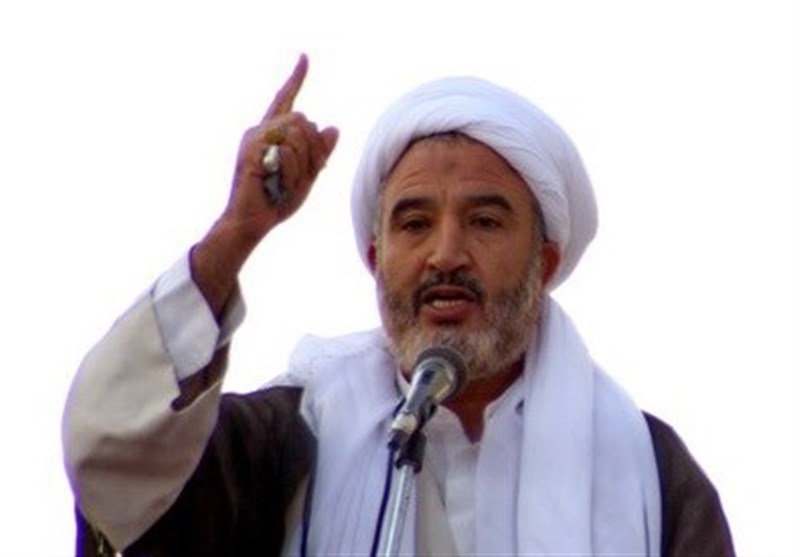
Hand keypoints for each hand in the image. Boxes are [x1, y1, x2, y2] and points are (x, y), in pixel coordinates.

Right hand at [192, 55, 337, 314]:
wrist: (254, 223)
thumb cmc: (277, 202)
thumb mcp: (308, 177)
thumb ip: (320, 153)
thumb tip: (333, 127)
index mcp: (273, 134)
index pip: (287, 99)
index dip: (297, 77)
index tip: (305, 56)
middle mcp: (261, 130)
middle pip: (305, 120)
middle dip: (313, 152)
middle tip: (299, 177)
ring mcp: (254, 139)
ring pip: (300, 131)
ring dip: (304, 163)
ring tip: (286, 182)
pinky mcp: (252, 151)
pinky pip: (288, 149)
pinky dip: (293, 171)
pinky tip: (277, 182)